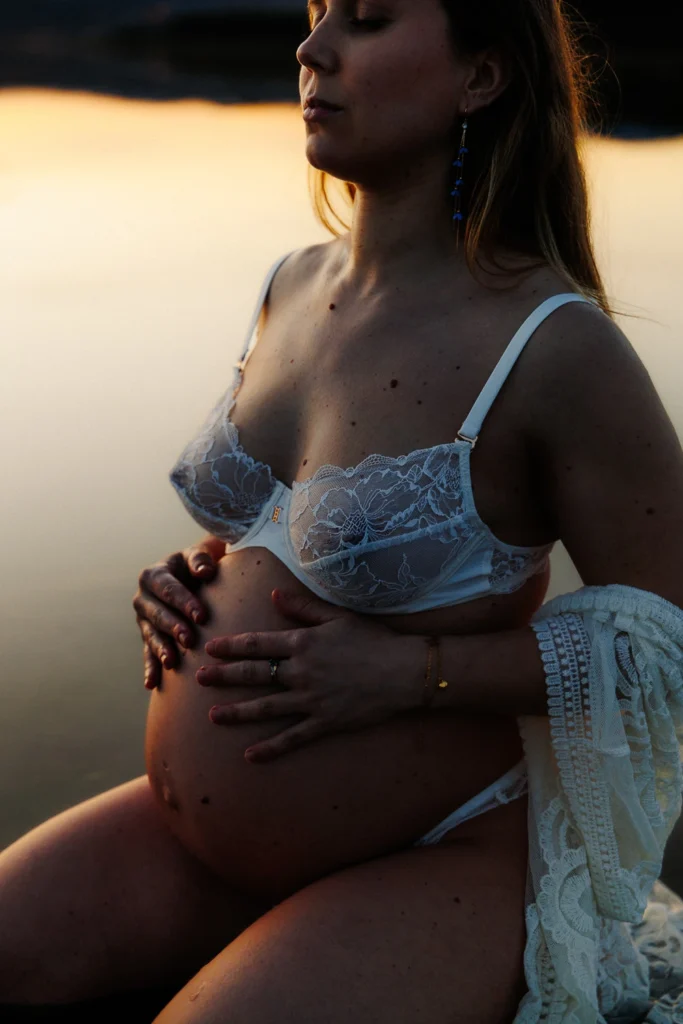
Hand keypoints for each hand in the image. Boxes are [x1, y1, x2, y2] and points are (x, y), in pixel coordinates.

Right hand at [133, 537, 224, 689]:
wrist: (189, 578)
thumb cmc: (196, 566)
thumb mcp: (197, 557)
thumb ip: (200, 560)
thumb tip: (205, 572)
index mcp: (153, 576)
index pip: (168, 589)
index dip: (184, 602)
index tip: (202, 616)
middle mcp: (144, 598)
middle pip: (157, 614)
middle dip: (173, 627)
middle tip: (190, 639)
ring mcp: (144, 620)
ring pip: (151, 636)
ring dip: (161, 649)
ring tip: (172, 662)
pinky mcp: (148, 638)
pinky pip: (148, 654)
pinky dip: (150, 668)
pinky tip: (152, 684)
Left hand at [200, 588, 424, 762]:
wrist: (404, 671)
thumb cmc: (373, 639)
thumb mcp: (338, 616)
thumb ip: (303, 608)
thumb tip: (275, 596)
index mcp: (304, 643)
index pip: (258, 644)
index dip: (231, 646)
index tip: (209, 648)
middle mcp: (302, 672)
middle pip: (255, 674)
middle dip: (224, 676)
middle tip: (199, 679)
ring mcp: (312, 700)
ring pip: (267, 708)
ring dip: (238, 712)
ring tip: (213, 716)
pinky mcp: (325, 722)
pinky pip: (293, 738)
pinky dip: (271, 748)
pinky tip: (250, 755)